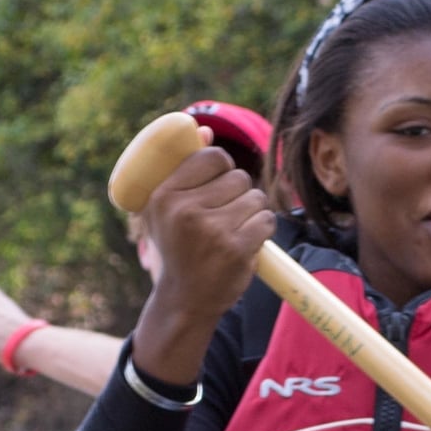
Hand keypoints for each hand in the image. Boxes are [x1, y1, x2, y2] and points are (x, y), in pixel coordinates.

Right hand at [132, 146, 272, 383]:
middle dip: (238, 195)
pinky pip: (266, 221)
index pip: (211, 158)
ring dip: (252, 213)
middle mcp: (185, 211)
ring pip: (255, 198)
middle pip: (237, 177)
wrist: (185, 300)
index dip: (221, 169)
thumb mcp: (166, 210)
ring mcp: (212, 231)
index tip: (217, 187)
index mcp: (164, 196)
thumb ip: (183, 171)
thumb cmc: (178, 249)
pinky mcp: (236, 249)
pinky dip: (262, 230)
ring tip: (235, 230)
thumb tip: (206, 131)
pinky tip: (247, 242)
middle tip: (225, 217)